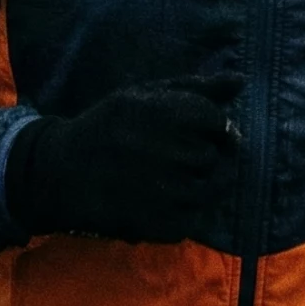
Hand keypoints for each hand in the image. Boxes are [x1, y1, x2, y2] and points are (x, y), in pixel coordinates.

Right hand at [5, 74, 244, 242]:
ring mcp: (172, 193)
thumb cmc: (109, 126)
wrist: (62, 172)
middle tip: (168, 155)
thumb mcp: (146, 95)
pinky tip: (155, 198)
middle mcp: (177, 153)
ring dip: (195, 182)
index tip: (191, 131)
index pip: (219, 123)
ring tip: (164, 177)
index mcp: (173, 115)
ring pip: (212, 188)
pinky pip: (194, 217)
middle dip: (199, 154)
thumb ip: (197, 88)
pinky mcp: (166, 225)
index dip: (209, 127)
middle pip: (215, 155)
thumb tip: (242, 81)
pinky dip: (181, 210)